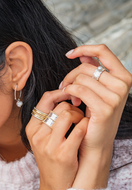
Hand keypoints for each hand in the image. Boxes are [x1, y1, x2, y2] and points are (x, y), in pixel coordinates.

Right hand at [26, 90, 88, 189]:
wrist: (54, 185)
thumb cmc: (50, 157)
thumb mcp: (41, 138)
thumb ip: (47, 119)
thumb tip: (62, 97)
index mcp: (31, 129)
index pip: (45, 99)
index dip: (60, 93)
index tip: (70, 94)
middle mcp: (37, 135)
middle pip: (60, 106)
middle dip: (73, 107)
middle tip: (78, 114)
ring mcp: (49, 145)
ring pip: (68, 114)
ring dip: (79, 116)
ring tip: (81, 122)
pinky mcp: (63, 154)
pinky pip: (78, 129)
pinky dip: (85, 126)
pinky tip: (85, 129)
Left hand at [61, 44, 131, 188]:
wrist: (97, 140)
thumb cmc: (95, 114)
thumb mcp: (97, 90)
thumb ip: (93, 72)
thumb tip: (83, 54)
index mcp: (123, 76)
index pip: (103, 51)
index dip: (84, 48)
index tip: (69, 54)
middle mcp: (123, 83)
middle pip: (86, 67)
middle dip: (70, 76)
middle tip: (65, 87)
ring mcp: (116, 96)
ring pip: (81, 78)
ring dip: (70, 86)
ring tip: (70, 97)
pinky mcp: (105, 108)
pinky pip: (79, 90)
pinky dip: (70, 93)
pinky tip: (73, 102)